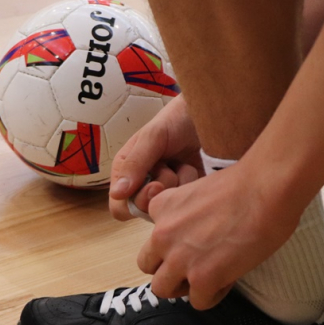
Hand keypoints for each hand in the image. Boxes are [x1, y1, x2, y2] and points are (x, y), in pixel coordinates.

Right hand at [109, 95, 202, 219]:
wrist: (207, 114)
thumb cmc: (175, 120)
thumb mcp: (152, 136)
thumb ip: (135, 163)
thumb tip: (117, 193)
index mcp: (126, 173)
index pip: (121, 208)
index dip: (137, 203)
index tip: (156, 185)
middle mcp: (143, 186)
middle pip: (146, 211)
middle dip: (162, 189)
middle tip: (172, 167)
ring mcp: (165, 191)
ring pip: (168, 208)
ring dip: (179, 185)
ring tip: (184, 164)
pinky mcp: (186, 194)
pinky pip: (187, 204)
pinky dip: (193, 186)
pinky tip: (194, 169)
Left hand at [137, 162, 301, 309]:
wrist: (265, 189)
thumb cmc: (242, 184)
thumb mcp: (196, 190)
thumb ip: (183, 214)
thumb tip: (192, 234)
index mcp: (160, 207)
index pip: (152, 235)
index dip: (172, 242)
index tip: (193, 241)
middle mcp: (162, 234)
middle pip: (148, 265)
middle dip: (167, 268)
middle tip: (193, 265)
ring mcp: (179, 258)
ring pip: (162, 289)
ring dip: (182, 286)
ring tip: (207, 278)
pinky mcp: (202, 278)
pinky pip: (197, 301)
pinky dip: (212, 295)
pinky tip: (228, 279)